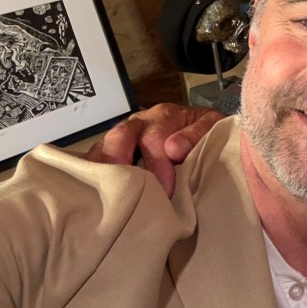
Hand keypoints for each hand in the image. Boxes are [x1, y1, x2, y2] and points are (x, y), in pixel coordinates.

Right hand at [87, 104, 224, 197]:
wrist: (203, 130)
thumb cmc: (206, 133)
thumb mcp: (212, 126)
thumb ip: (197, 134)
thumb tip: (173, 149)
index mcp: (164, 115)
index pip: (154, 138)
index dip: (158, 165)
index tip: (166, 189)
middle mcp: (139, 122)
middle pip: (120, 136)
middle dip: (119, 160)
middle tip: (125, 189)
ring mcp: (123, 134)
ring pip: (103, 146)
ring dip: (101, 167)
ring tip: (102, 191)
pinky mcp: (113, 149)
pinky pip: (97, 157)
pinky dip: (93, 171)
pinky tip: (92, 189)